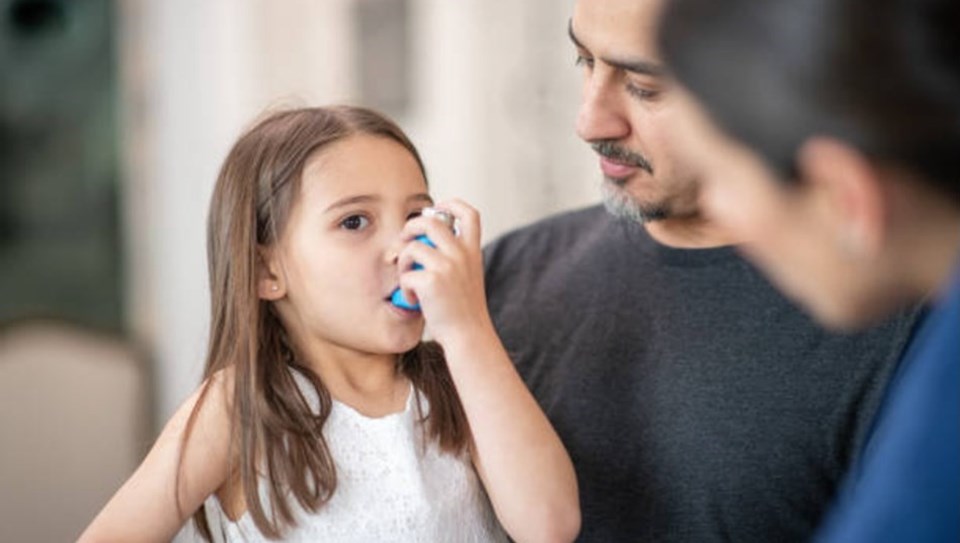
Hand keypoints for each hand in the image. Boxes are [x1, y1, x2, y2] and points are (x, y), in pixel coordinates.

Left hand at [396, 199, 492, 343]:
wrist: (469, 336)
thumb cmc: (463, 312)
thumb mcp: (467, 277)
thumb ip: (453, 258)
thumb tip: (420, 244)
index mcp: (472, 251)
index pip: (469, 213)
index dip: (451, 204)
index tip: (436, 209)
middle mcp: (461, 254)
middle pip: (430, 222)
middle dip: (410, 228)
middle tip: (404, 243)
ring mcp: (447, 266)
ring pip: (411, 247)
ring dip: (402, 262)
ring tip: (407, 279)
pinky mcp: (431, 281)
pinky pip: (405, 274)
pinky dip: (404, 288)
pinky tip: (411, 301)